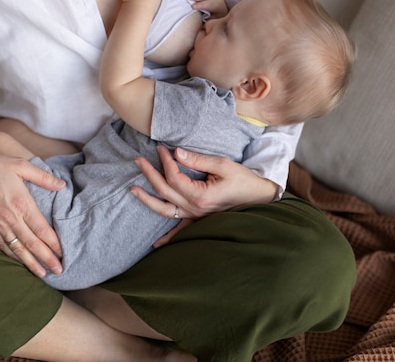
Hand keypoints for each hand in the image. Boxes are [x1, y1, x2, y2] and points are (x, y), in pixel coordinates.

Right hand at [0, 142, 65, 277]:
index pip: (42, 229)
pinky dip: (12, 256)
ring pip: (17, 249)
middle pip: (32, 244)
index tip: (63, 253)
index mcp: (22, 203)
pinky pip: (2, 246)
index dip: (54, 243)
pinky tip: (20, 263)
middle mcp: (11, 218)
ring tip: (43, 274)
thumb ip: (43, 177)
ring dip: (31, 263)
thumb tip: (62, 185)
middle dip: (47, 259)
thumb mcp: (20, 165)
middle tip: (59, 270)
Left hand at [131, 146, 278, 245]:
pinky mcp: (200, 221)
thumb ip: (198, 159)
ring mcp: (196, 217)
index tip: (161, 149)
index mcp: (200, 195)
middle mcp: (195, 209)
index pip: (174, 177)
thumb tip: (177, 152)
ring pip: (165, 211)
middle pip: (165, 191)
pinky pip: (181, 231)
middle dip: (149, 174)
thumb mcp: (223, 165)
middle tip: (137, 159)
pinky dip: (168, 238)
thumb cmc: (244, 181)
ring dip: (147, 200)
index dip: (165, 162)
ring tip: (133, 190)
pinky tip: (156, 245)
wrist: (261, 199)